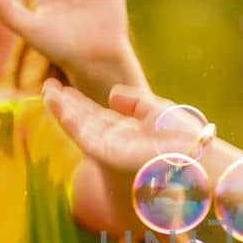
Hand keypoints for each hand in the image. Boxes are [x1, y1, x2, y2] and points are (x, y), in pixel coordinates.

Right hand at [42, 79, 172, 176]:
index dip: (81, 102)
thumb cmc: (183, 137)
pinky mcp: (106, 154)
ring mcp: (109, 150)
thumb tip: (110, 95)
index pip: (98, 116)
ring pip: (79, 127)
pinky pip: (82, 134)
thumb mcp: (156, 110)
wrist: (196, 157)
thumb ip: (134, 102)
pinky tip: (55, 103)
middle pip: (84, 120)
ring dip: (61, 109)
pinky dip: (67, 119)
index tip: (64, 88)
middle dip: (66, 104)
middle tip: (47, 86)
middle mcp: (115, 142)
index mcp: (128, 132)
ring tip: (46, 91)